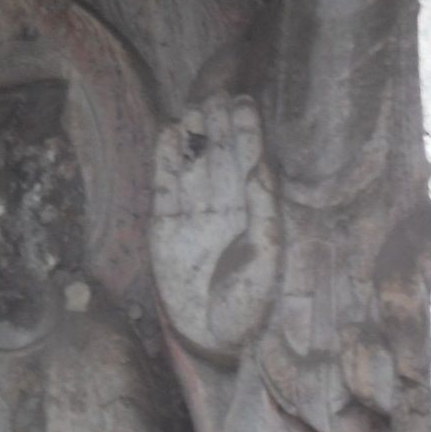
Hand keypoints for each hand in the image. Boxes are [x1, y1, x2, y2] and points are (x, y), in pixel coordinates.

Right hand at [153, 95, 280, 361]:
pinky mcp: (165, 224)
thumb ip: (263, 213)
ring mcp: (193, 213)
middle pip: (221, 156)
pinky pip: (165, 184)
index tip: (244, 103)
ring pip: (194, 164)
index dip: (247, 134)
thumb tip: (260, 168)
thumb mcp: (265, 259)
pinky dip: (165, 159)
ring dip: (194, 137)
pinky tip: (169, 133)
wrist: (210, 338)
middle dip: (220, 126)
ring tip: (194, 107)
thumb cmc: (248, 305)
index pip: (250, 164)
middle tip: (217, 94)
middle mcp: (225, 207)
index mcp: (254, 213)